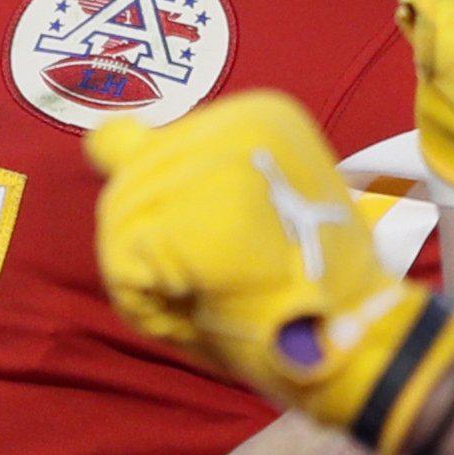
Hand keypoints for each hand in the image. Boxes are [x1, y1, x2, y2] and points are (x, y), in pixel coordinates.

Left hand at [90, 91, 453, 454]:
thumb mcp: (249, 205)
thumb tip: (98, 138)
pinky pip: (122, 263)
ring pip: (121, 223)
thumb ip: (176, 167)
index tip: (244, 244)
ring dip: (156, 278)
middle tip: (227, 278)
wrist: (355, 340)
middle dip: (159, 247)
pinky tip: (206, 302)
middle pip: (133, 183)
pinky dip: (150, 301)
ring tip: (221, 291)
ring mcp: (213, 163)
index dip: (180, 214)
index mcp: (261, 113)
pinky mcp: (192, 213)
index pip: (160, 151)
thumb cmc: (303, 289)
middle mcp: (237, 121)